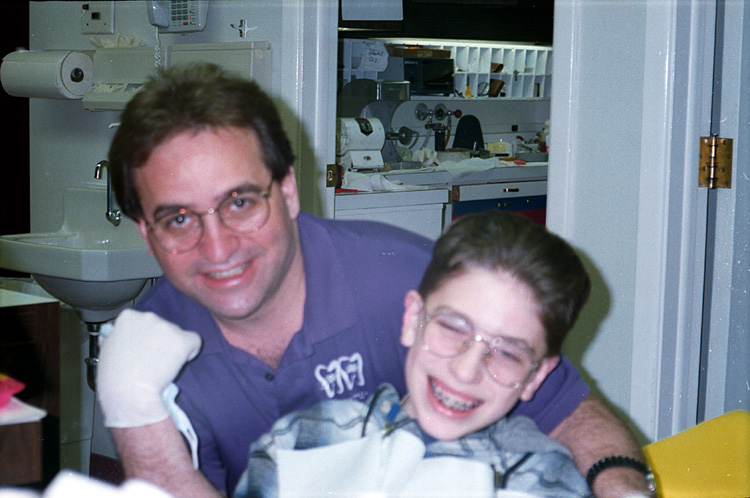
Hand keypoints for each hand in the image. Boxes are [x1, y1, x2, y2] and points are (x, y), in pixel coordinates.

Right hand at [97, 309, 201, 427]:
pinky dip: (190, 353)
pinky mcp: (182, 340)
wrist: (128, 393)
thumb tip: (115, 336)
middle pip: (162, 327)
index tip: (141, 351)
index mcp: (128, 317)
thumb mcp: (106, 349)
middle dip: (160, 342)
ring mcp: (166, 328)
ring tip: (160, 367)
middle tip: (151, 362)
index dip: (144, 338)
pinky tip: (176, 365)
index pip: (144, 322)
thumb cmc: (113, 377)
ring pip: (177, 335)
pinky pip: (194, 342)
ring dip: (172, 349)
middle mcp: (148, 317)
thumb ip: (116, 338)